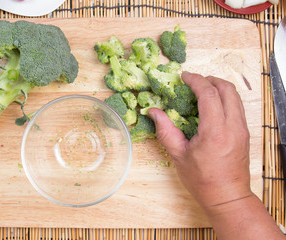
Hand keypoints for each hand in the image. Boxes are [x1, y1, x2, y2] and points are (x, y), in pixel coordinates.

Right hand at [148, 72, 251, 208]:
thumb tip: (153, 111)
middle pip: (227, 89)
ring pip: (235, 96)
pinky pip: (237, 106)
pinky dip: (224, 98)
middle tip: (193, 82)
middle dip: (209, 79)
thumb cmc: (202, 180)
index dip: (196, 81)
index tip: (184, 77)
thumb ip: (165, 130)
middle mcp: (233, 126)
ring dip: (219, 88)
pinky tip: (211, 106)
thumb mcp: (179, 155)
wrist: (227, 196)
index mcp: (215, 131)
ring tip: (201, 90)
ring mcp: (242, 129)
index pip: (209, 94)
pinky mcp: (244, 133)